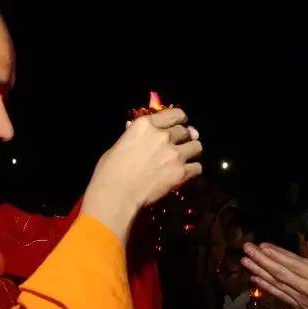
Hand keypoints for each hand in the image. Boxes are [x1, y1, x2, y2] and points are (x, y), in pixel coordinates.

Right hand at [83, 108, 201, 240]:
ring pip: (197, 147)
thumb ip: (132, 135)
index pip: (176, 114)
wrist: (117, 194)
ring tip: (187, 159)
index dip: (180, 120)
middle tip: (181, 145)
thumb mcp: (119, 144)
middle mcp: (164, 136)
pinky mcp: (181, 173)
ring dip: (192, 152)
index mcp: (146, 125)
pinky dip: (193, 170)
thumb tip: (133, 128)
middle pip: (186, 131)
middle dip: (185, 137)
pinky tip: (186, 174)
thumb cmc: (109, 171)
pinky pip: (197, 168)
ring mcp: (175, 154)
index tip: (181, 125)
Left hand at [241, 241, 307, 308]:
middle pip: (279, 273)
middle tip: (247, 249)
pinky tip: (255, 279)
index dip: (276, 255)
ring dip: (259, 272)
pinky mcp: (297, 308)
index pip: (292, 264)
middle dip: (261, 260)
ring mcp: (299, 300)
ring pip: (275, 284)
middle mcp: (304, 289)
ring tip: (245, 262)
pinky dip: (266, 287)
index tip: (262, 246)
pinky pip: (279, 295)